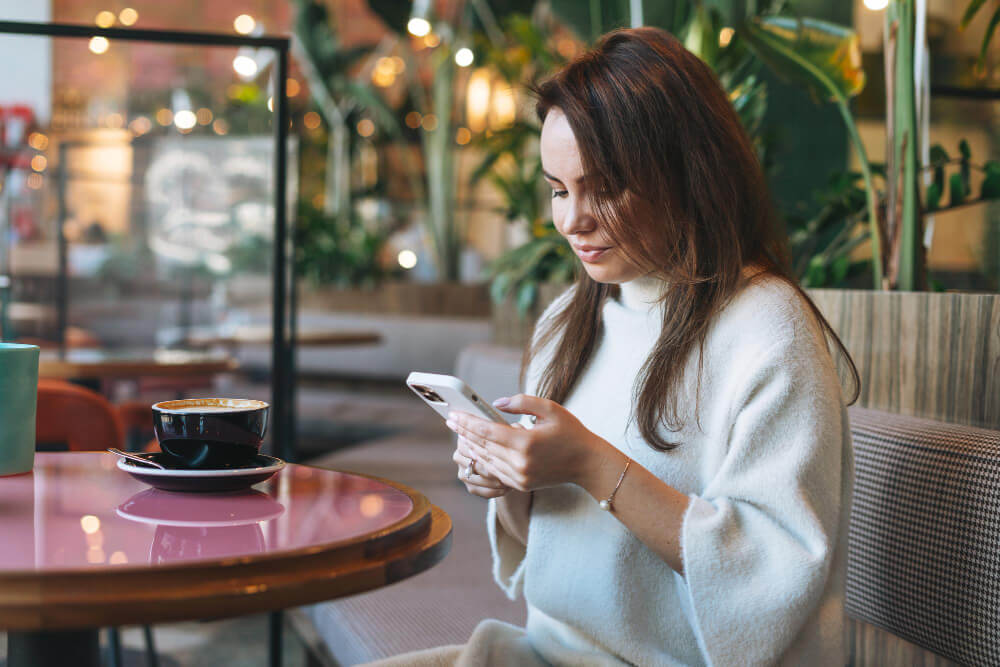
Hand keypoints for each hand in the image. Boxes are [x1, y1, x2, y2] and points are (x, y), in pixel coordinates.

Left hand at [447, 394, 610, 492]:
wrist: (587, 464)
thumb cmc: (570, 432)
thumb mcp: (550, 409)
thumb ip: (522, 402)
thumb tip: (496, 404)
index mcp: (526, 442)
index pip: (487, 431)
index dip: (467, 422)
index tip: (453, 414)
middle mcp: (520, 463)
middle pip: (483, 446)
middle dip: (464, 433)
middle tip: (450, 421)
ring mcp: (519, 477)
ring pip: (487, 460)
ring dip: (471, 446)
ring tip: (459, 434)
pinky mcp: (521, 484)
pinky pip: (495, 471)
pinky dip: (483, 459)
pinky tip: (476, 449)